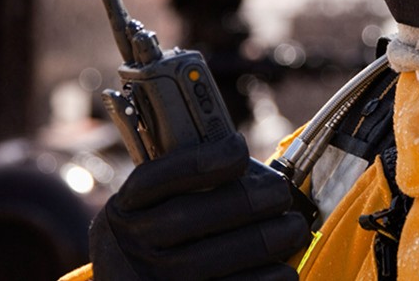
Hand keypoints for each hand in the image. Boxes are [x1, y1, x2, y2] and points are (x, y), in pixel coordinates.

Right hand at [89, 132, 310, 279]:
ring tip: (293, 229)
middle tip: (280, 193)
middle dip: (243, 201)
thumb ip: (189, 189)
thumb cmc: (162, 243)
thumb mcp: (154, 211)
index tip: (239, 150)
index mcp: (124, 211)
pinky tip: (284, 271)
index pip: (156, 178)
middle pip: (186, 217)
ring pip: (206, 260)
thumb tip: (255, 174)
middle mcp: (130, 247)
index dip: (199, 161)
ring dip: (261, 242)